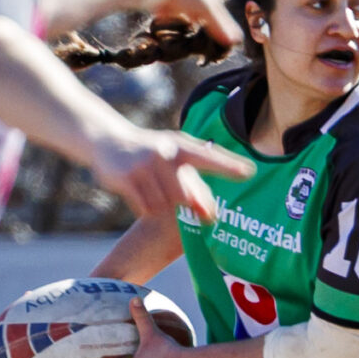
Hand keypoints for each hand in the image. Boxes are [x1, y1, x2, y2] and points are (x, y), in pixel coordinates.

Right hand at [87, 124, 253, 221]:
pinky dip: (145, 208)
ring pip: (162, 205)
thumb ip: (195, 186)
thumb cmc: (152, 154)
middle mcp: (164, 153)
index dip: (228, 166)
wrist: (109, 140)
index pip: (208, 158)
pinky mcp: (125, 178)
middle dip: (183, 206)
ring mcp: (143, 165)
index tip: (249, 173)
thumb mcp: (174, 160)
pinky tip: (139, 195)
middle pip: (183, 196)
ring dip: (160, 206)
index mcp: (181, 146)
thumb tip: (210, 217)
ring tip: (152, 190)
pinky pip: (144, 208)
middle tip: (183, 205)